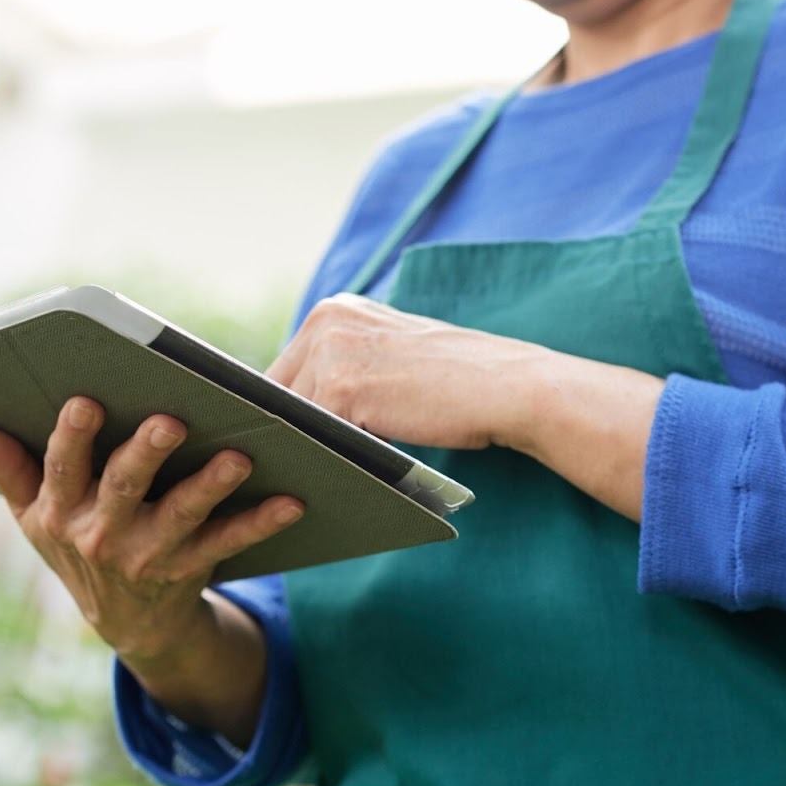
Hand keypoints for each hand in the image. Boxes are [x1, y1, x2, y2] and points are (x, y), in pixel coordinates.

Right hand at [0, 399, 303, 662]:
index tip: (85, 401)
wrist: (128, 625)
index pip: (61, 468)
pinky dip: (260, 522)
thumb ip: (5, 468)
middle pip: (123, 487)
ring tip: (239, 457)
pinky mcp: (192, 568)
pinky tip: (291, 499)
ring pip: (181, 516)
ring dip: (210, 487)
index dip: (72, 437)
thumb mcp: (32, 516)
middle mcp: (101, 535)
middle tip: (170, 420)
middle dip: (145, 454)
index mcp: (60, 512)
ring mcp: (148, 555)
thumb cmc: (76, 544)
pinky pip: (229, 542)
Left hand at [266, 294, 543, 449]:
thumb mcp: (392, 355)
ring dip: (300, 446)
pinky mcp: (341, 387)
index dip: (285, 410)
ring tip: (311, 475)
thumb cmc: (459, 382)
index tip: (286, 442)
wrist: (508, 388)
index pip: (284, 369)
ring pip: (290, 416)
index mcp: (337, 308)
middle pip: (276, 391)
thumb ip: (347, 366)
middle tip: (292, 466)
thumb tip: (296, 413)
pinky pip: (312, 434)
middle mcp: (326, 318)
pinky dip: (321, 457)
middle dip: (285, 429)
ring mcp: (331, 350)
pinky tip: (332, 476)